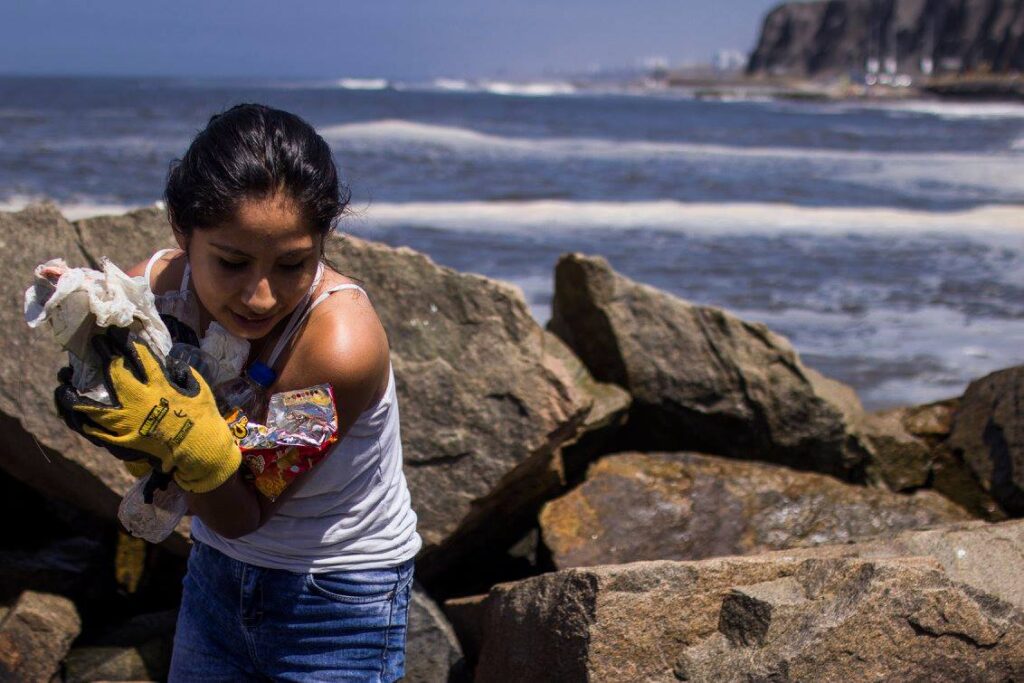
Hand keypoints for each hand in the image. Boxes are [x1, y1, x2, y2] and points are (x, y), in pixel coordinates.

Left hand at [55, 330, 240, 493]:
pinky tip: (74, 414)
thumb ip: (183, 373)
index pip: (139, 357)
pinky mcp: (124, 442)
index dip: (126, 342)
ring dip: (77, 396)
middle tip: (95, 344)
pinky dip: (84, 423)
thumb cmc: (204, 418)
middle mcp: (138, 402)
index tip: (116, 333)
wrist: (200, 451)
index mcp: (159, 387)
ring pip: (95, 407)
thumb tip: (170, 364)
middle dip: (104, 356)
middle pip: (114, 375)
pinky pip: (98, 432)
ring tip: (65, 384)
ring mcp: (128, 424)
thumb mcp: (200, 389)